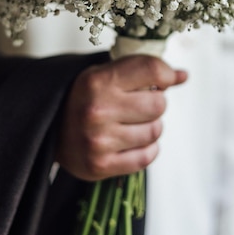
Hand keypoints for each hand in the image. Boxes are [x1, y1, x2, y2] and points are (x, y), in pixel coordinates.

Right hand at [57, 55, 186, 180]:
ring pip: (155, 131)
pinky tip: (134, 141)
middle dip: (156, 103)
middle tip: (140, 105)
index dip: (166, 74)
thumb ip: (142, 70)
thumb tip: (184, 76)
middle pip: (159, 104)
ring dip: (151, 126)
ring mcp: (98, 140)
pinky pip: (147, 157)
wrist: (49, 129)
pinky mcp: (101, 165)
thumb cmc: (86, 98)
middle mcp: (97, 110)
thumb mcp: (105, 74)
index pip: (152, 69)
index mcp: (97, 81)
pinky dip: (148, 149)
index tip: (163, 80)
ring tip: (134, 123)